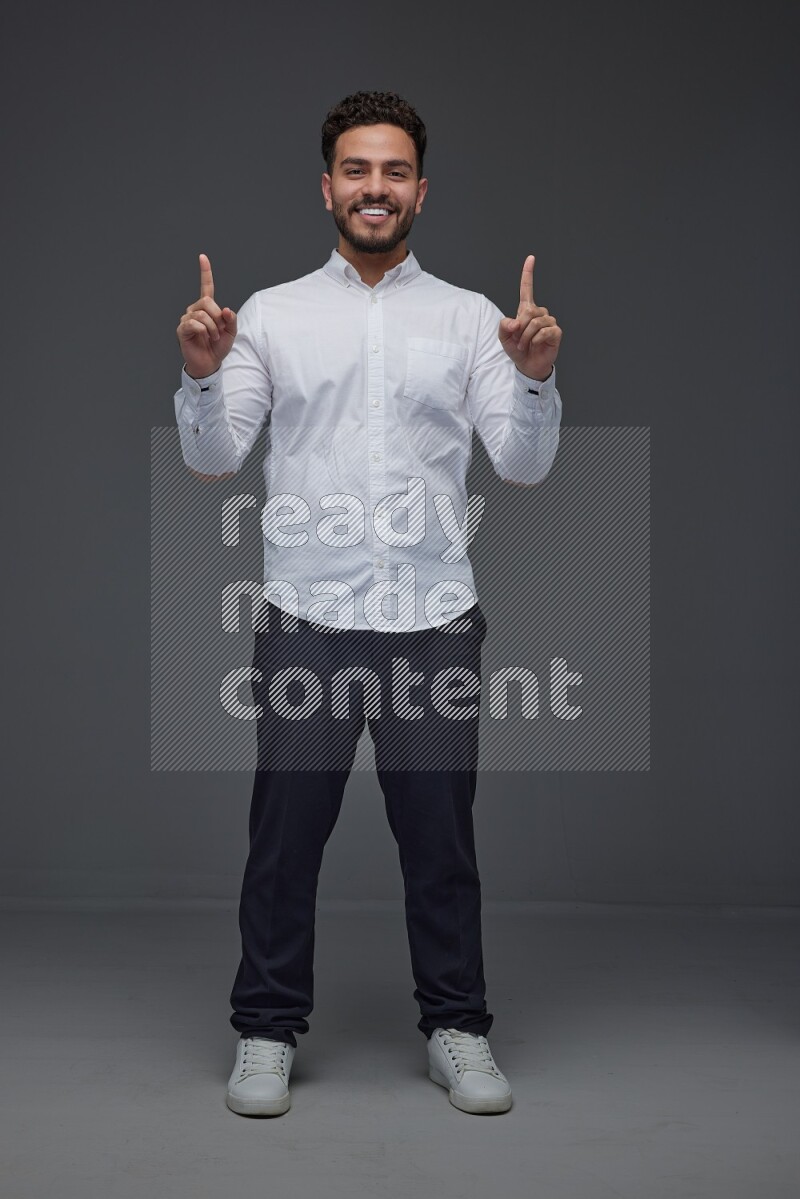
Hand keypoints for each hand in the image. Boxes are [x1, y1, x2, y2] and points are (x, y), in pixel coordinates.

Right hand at [176, 253, 237, 378]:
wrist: (209, 363)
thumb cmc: (218, 347)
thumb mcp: (231, 333)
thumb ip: (231, 320)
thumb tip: (226, 310)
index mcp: (207, 308)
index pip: (206, 286)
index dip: (205, 272)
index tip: (202, 257)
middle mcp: (195, 309)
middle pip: (207, 302)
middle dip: (218, 317)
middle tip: (219, 331)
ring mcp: (187, 318)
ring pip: (202, 314)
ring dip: (213, 328)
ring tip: (213, 337)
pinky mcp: (182, 329)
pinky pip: (194, 323)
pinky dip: (204, 331)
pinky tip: (205, 338)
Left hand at [498, 255, 562, 381]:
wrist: (528, 365)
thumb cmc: (517, 349)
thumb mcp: (504, 338)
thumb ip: (504, 326)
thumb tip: (516, 322)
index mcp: (526, 310)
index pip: (527, 288)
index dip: (528, 273)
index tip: (531, 258)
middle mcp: (539, 313)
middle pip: (528, 311)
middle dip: (520, 328)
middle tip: (518, 340)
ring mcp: (549, 321)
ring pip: (535, 323)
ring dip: (526, 337)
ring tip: (525, 345)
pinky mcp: (556, 332)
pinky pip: (544, 331)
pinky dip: (535, 340)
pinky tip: (536, 345)